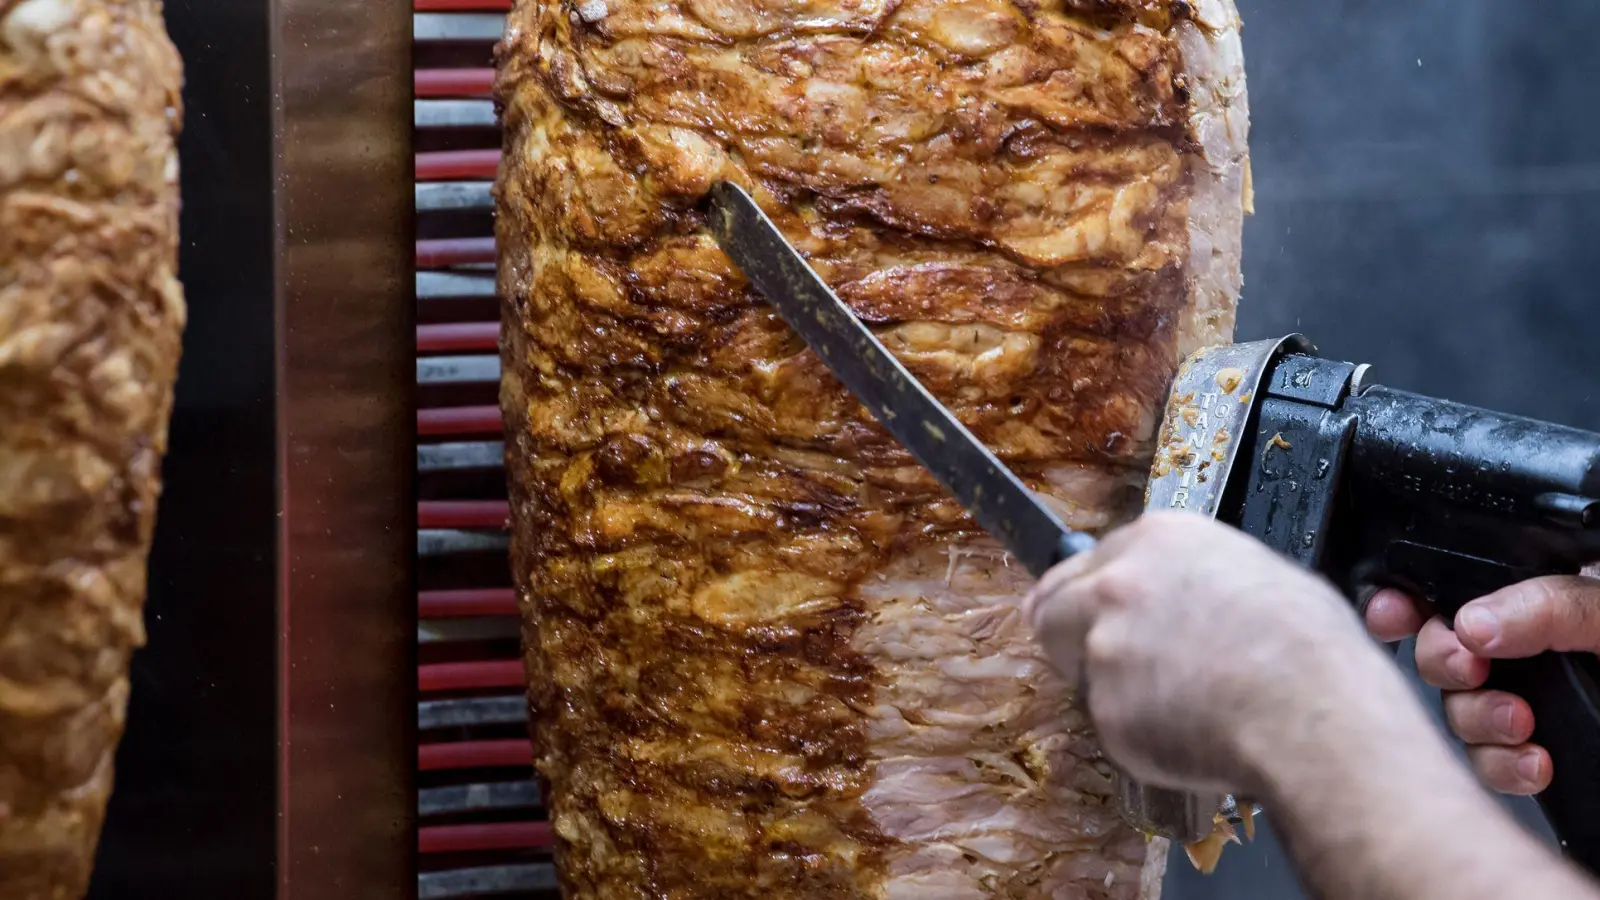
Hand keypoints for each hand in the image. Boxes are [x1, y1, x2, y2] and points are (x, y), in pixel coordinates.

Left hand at [1025, 512, 1404, 796]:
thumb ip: (1194, 577)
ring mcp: (1105, 646)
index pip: (1089, 563)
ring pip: (1081, 671)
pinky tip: (1188, 733)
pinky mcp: (1106, 708)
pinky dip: (1139, 735)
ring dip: (1112, 688)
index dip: (1093, 594)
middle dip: (1069, 634)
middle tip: (1098, 662)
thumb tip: (1189, 596)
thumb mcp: (1259, 574)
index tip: (1094, 613)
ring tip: (1177, 704)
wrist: (1313, 711)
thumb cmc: (1309, 647)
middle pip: (1052, 606)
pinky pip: (1112, 724)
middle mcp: (1118, 584)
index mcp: (1158, 539)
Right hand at [1365, 575, 1599, 794]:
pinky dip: (1503, 766)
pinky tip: (1533, 763)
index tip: (1390, 615)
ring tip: (1520, 723)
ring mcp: (1519, 704)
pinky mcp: (1530, 754)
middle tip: (1471, 669)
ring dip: (1476, 720)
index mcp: (1528, 602)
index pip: (1447, 592)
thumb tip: (1472, 623)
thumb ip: (1549, 606)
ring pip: (1455, 713)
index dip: (1404, 603)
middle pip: (1437, 654)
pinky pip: (1487, 764)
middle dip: (1443, 663)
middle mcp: (1516, 653)